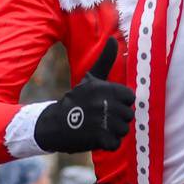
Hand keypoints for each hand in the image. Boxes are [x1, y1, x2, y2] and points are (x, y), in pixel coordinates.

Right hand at [34, 39, 132, 153]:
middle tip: (101, 118)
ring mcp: (101, 121)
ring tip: (98, 127)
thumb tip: (112, 39)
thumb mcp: (90, 78)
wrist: (54, 124)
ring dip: (113, 132)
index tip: (108, 104)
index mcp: (104, 88)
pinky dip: (107, 144)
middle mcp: (104, 103)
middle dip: (117, 119)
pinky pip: (115, 144)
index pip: (130, 98)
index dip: (121, 103)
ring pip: (124, 130)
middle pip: (128, 116)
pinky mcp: (98, 138)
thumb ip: (105, 60)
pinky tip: (96, 137)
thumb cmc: (76, 100)